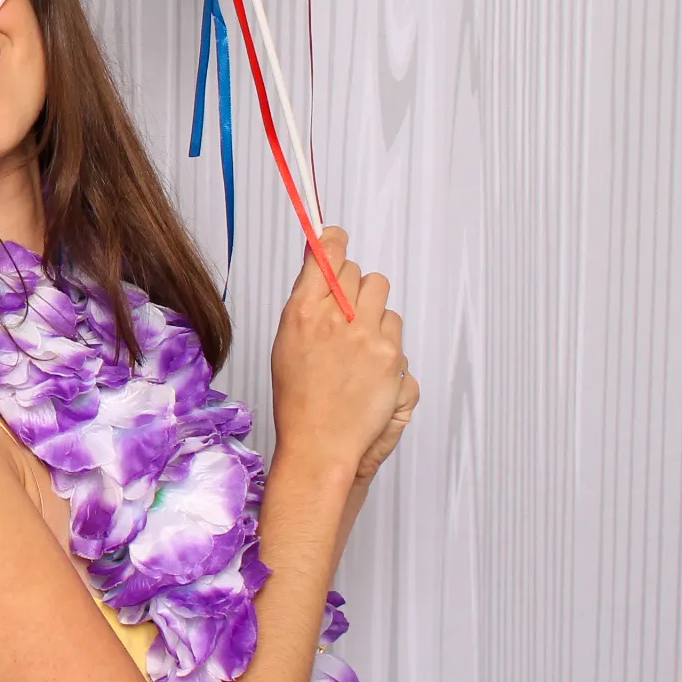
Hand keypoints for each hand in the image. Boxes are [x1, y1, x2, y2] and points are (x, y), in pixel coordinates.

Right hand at [269, 227, 414, 484]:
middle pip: (357, 271)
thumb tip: (319, 261)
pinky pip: (395, 327)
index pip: (326, 253)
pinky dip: (386, 340)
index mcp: (302, 311)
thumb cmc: (299, 397)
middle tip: (344, 312)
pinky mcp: (390, 355)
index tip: (335, 238)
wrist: (320, 443)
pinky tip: (369, 364)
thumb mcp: (287, 340)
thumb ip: (306, 299)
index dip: (333, 240)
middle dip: (352, 285)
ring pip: (380, 295)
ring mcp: (366, 336)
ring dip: (372, 311)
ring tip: (357, 343)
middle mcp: (335, 318)